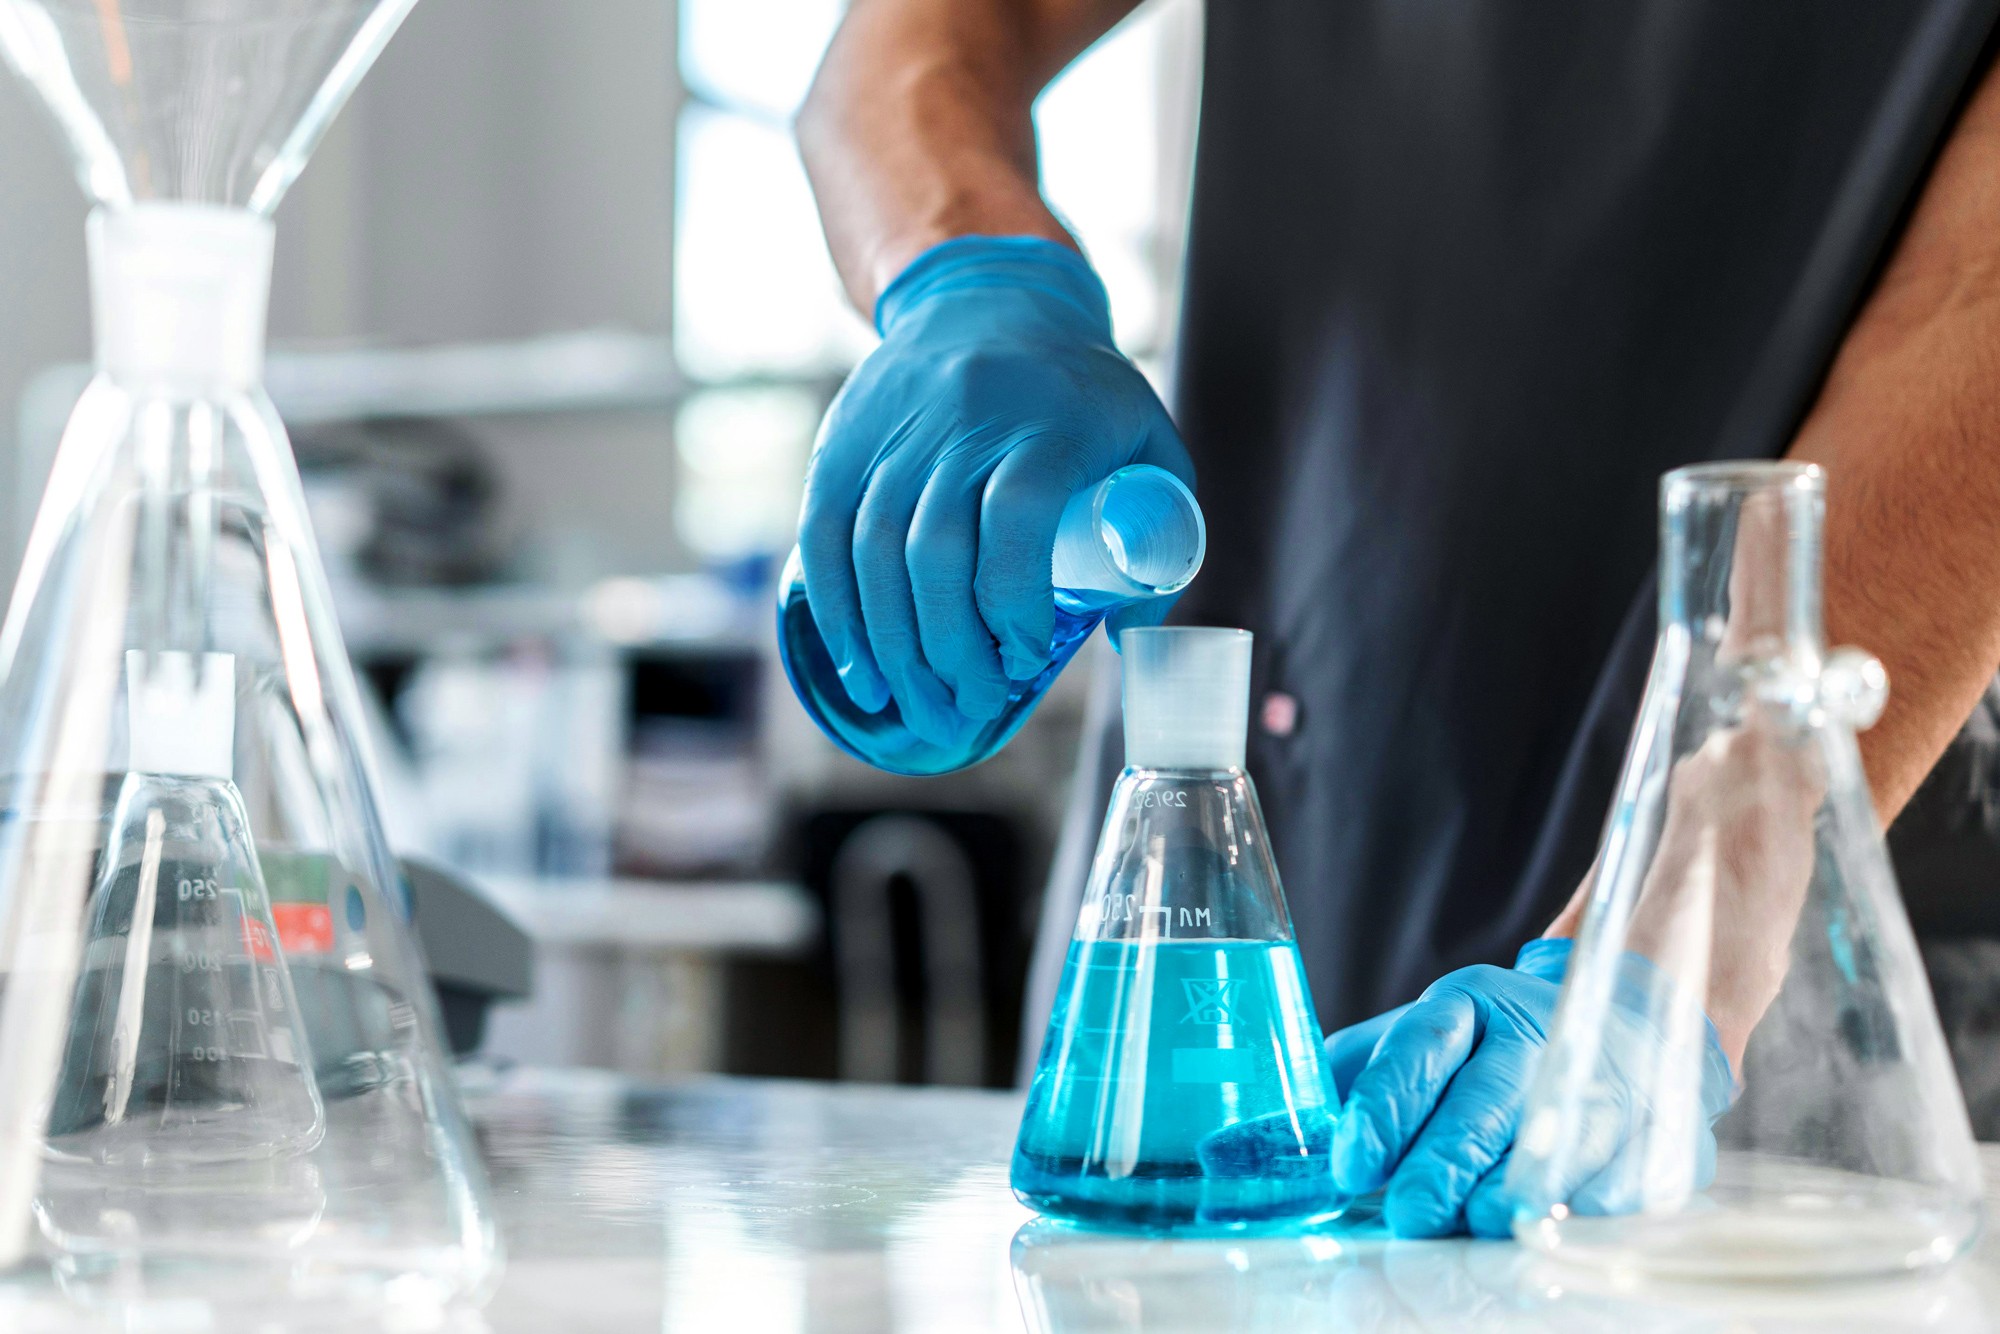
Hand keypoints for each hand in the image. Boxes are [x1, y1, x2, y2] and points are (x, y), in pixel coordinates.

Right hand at [797, 236, 1193, 746]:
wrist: (986, 297)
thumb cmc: (1080, 391)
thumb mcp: (1148, 441)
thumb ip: (1161, 537)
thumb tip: (1129, 643)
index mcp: (1044, 426)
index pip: (1014, 523)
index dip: (1010, 604)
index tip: (1023, 658)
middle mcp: (962, 427)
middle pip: (934, 554)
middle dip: (947, 651)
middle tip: (968, 706)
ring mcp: (894, 435)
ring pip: (874, 554)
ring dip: (892, 647)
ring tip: (919, 706)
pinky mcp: (843, 443)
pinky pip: (824, 535)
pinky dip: (836, 610)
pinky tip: (859, 666)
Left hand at [1325, 938, 1733, 1238]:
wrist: (1624, 1026)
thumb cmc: (1491, 1053)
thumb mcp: (1419, 1042)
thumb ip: (1348, 1082)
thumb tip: (1254, 1143)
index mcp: (1468, 1006)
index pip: (1420, 1048)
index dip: (1385, 1107)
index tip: (1351, 1165)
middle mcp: (1538, 1037)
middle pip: (1488, 1101)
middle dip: (1447, 1161)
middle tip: (1411, 1214)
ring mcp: (1604, 1084)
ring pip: (1559, 1142)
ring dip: (1515, 1192)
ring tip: (1479, 1225)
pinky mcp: (1658, 1136)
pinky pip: (1624, 1181)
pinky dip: (1585, 1215)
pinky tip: (1549, 1242)